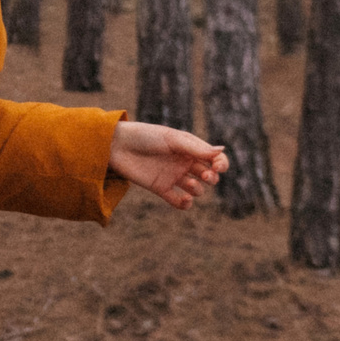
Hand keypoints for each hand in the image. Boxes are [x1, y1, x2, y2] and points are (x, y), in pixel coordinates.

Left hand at [107, 121, 228, 209]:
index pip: (213, 159)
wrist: (117, 146)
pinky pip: (178, 201)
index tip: (218, 168)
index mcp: (189, 148)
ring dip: (198, 190)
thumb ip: (196, 148)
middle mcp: (183, 162)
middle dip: (211, 178)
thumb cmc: (145, 136)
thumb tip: (222, 151)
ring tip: (189, 184)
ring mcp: (172, 176)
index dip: (220, 164)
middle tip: (205, 176)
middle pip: (208, 175)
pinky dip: (185, 204)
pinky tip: (184, 200)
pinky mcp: (160, 188)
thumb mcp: (172, 140)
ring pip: (196, 189)